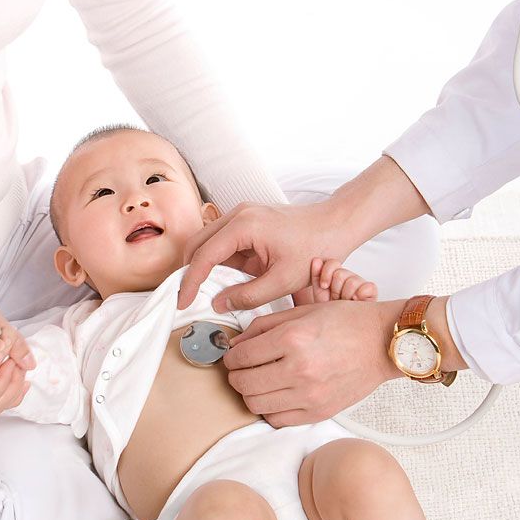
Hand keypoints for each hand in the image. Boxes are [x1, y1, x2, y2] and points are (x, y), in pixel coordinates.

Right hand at [178, 199, 351, 312]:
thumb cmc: (316, 247)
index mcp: (244, 225)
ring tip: (205, 293)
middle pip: (198, 243)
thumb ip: (248, 295)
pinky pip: (225, 243)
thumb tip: (219, 304)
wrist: (336, 226)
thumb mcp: (283, 280)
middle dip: (190, 271)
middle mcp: (238, 215)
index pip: (204, 255)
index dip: (190, 282)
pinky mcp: (248, 223)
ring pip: (209, 243)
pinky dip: (221, 262)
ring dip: (205, 267)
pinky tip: (227, 282)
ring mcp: (242, 216)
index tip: (183, 302)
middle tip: (187, 298)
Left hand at [222, 298, 405, 426]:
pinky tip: (276, 395)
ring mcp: (310, 395)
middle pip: (244, 384)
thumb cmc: (346, 322)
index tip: (233, 356)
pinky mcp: (319, 412)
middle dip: (236, 376)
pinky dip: (270, 409)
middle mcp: (299, 369)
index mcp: (293, 339)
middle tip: (241, 369)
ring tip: (258, 382)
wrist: (381, 343)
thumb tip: (236, 344)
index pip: (241, 357)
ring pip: (256, 405)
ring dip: (250, 394)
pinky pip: (278, 420)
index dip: (230, 357)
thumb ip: (263, 326)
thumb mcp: (302, 311)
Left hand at [292, 258, 376, 306]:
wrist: (337, 325)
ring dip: (346, 295)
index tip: (324, 286)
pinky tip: (355, 302)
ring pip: (352, 281)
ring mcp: (361, 282)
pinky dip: (360, 294)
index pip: (333, 263)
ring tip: (344, 303)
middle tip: (336, 299)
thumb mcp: (320, 292)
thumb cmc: (329, 309)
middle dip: (335, 289)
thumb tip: (316, 259)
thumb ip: (317, 276)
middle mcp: (350, 275)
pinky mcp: (372, 291)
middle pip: (340, 273)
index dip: (326, 274)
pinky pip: (368, 286)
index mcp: (337, 273)